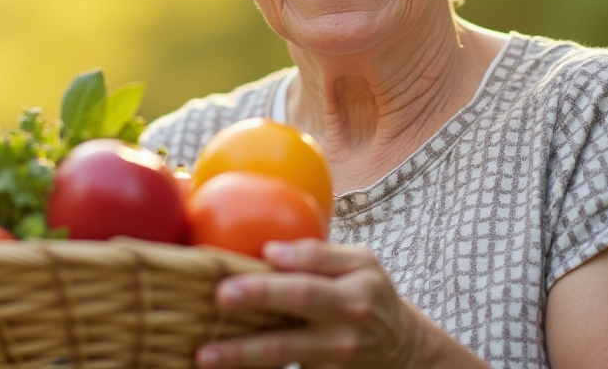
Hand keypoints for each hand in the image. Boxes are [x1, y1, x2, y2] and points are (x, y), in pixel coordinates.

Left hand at [195, 239, 426, 368]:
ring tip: (205, 354)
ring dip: (243, 352)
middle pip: (300, 301)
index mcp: (354, 284)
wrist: (401, 350)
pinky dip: (252, 368)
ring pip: (285, 350)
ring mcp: (334, 355)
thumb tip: (271, 250)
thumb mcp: (361, 265)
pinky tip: (224, 367)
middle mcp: (346, 320)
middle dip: (259, 295)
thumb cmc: (370, 295)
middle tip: (221, 294)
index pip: (320, 265)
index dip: (290, 257)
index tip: (260, 251)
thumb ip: (320, 254)